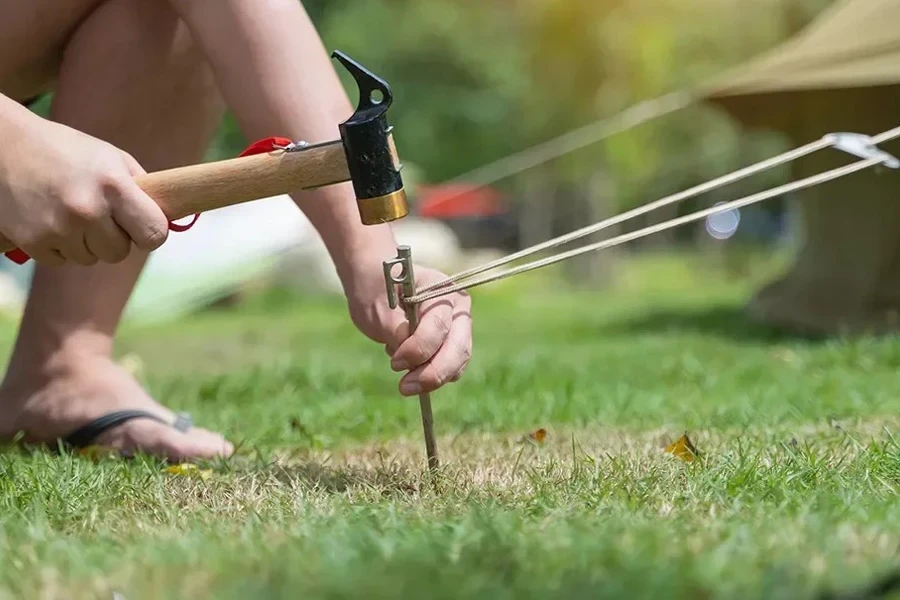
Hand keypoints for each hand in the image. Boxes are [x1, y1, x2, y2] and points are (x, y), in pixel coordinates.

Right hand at [0, 108, 168, 264]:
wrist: (2, 145)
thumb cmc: (65, 150)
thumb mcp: (111, 157)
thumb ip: (141, 188)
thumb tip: (170, 220)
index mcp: (113, 186)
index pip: (154, 234)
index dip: (151, 232)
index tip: (142, 225)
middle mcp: (87, 211)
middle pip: (120, 252)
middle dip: (115, 238)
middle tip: (99, 214)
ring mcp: (58, 229)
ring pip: (91, 258)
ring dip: (85, 242)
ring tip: (69, 211)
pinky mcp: (33, 243)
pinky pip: (62, 260)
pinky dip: (60, 245)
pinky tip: (49, 218)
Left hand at [347, 264, 472, 395]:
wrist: (377, 286)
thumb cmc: (375, 290)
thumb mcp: (377, 308)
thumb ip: (395, 330)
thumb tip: (412, 357)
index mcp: (440, 288)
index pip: (438, 325)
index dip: (419, 349)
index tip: (395, 363)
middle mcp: (458, 307)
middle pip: (458, 348)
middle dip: (433, 373)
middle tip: (405, 387)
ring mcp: (459, 326)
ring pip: (458, 362)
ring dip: (432, 377)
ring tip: (404, 381)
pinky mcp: (454, 343)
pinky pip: (452, 368)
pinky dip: (432, 375)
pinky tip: (410, 366)